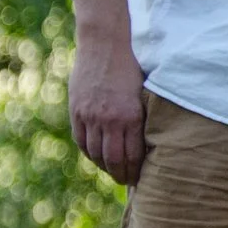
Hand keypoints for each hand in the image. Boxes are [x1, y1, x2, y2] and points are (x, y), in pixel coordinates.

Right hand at [70, 34, 147, 185]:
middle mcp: (109, 119)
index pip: (133, 155)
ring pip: (95, 153)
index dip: (136, 171)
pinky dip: (89, 153)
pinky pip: (81, 140)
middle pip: (113, 159)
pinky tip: (97, 157)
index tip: (141, 179)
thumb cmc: (134, 67)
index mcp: (132, 116)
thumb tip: (150, 142)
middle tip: (128, 182)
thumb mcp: (146, 93)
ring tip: (114, 172)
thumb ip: (144, 117)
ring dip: (104, 166)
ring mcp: (90, 116)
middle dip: (121, 174)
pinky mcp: (77, 111)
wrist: (106, 45)